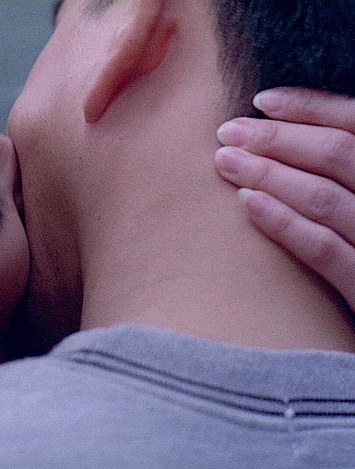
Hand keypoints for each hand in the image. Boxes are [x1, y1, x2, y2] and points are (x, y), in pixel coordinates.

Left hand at [214, 87, 354, 308]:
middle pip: (338, 154)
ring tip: (225, 161)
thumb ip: (341, 174)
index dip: (312, 107)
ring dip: (269, 173)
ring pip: (324, 197)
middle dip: (277, 138)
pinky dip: (284, 222)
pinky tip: (246, 204)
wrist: (354, 343)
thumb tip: (288, 137)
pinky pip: (324, 250)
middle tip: (228, 131)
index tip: (262, 100)